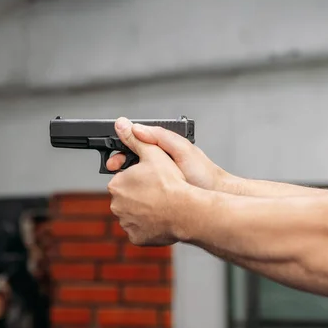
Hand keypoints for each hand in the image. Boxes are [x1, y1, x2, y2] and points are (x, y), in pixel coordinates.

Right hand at [106, 122, 228, 190]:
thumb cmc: (203, 173)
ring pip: (134, 179)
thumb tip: (133, 126)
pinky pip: (141, 194)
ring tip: (121, 188)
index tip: (112, 161)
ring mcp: (158, 181)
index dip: (120, 151)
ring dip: (125, 182)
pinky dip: (133, 196)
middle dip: (120, 167)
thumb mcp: (181, 150)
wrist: (215, 197)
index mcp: (162, 149)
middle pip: (130, 163)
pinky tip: (131, 200)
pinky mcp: (159, 196)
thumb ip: (159, 136)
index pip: (134, 145)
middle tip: (113, 173)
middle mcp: (159, 164)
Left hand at [107, 117, 189, 245]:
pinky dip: (149, 225)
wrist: (187, 212)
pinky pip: (141, 230)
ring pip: (134, 213)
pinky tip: (162, 218)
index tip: (150, 176)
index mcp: (117, 184)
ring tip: (163, 203)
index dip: (137, 174)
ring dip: (145, 209)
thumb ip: (136, 139)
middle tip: (160, 188)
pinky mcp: (137, 238)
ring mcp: (126, 224)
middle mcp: (116, 205)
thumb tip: (121, 124)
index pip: (122, 177)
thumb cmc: (172, 183)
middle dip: (140, 192)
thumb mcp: (154, 153)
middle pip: (128, 196)